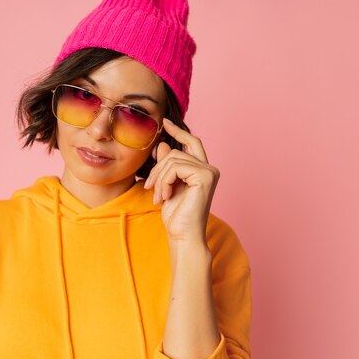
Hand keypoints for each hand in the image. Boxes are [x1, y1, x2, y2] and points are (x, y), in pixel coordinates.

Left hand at [143, 118, 219, 242]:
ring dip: (159, 178)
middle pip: (176, 152)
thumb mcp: (167, 186)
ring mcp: (209, 171)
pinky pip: (175, 168)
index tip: (164, 122)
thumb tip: (162, 144)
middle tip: (148, 186)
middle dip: (158, 167)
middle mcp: (210, 168)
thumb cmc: (176, 216)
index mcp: (202, 170)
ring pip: (172, 160)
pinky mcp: (205, 176)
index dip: (178, 131)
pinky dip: (164, 182)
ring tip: (157, 196)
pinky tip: (164, 197)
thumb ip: (167, 166)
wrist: (183, 236)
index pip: (191, 142)